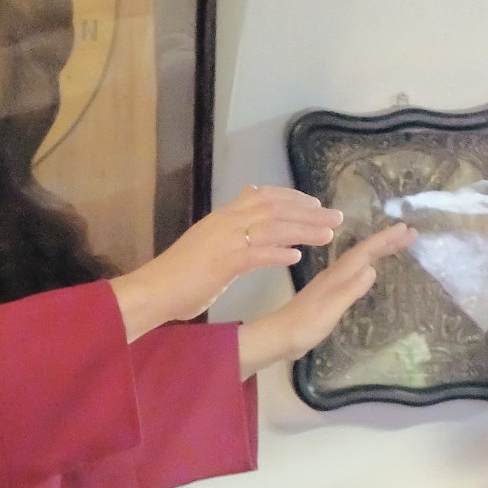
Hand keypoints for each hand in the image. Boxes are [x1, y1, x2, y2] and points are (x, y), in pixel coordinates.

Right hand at [108, 185, 342, 340]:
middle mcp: (225, 222)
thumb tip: (243, 211)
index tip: (314, 203)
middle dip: (308, 212)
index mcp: (222, 217)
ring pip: (271, 227)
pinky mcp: (222, 262)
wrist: (153, 290)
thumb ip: (227, 228)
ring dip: (302, 229)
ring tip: (328, 235)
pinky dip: (278, 253)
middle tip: (335, 217)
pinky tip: (297, 257)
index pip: (263, 196)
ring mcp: (223, 241)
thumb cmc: (179, 274)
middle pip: (274, 208)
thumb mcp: (206, 242)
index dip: (292, 198)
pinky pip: (255, 254)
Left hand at [236, 222, 415, 377]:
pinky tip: (371, 269)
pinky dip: (367, 264)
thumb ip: (350, 290)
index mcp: (337, 275)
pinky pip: (354, 272)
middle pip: (364, 252)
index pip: (365, 252)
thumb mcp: (331, 309)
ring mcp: (332, 283)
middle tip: (410, 232)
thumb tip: (373, 269)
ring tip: (397, 244)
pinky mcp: (330, 294)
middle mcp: (335, 274)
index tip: (406, 229)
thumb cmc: (306, 325)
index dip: (385, 240)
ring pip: (359, 260)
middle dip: (387, 242)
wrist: (280, 336)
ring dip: (378, 250)